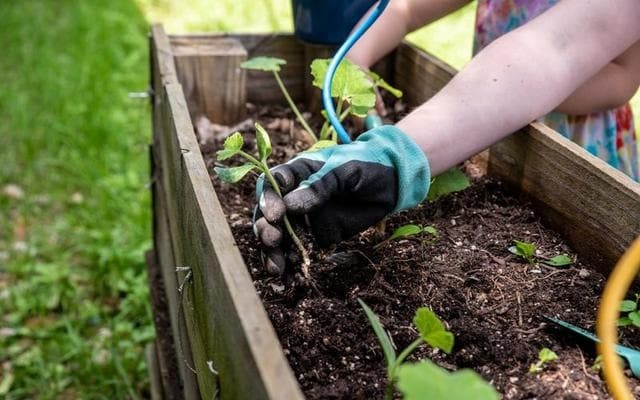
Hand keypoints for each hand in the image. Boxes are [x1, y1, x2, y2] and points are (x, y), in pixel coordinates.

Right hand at [253, 125, 430, 273]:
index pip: (272, 183)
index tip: (276, 214)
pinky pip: (298, 252)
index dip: (268, 198)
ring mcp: (304, 217)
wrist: (392, 181)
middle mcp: (295, 195)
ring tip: (277, 268)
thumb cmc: (367, 165)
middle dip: (266, 228)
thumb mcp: (346, 171)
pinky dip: (290, 266)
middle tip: (273, 239)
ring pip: (279, 236)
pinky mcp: (317, 236)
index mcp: (299, 172)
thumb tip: (291, 206)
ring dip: (273, 252)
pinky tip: (288, 279)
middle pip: (268, 213)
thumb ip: (320, 186)